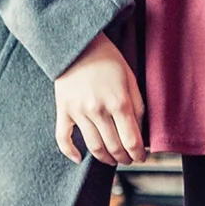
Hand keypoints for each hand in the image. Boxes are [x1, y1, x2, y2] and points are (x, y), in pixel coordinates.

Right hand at [51, 34, 145, 165]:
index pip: (131, 141)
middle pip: (114, 147)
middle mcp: (98, 110)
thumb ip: (137, 107)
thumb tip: (140, 133)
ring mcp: (78, 112)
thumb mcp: (130, 80)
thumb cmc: (108, 61)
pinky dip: (70, 152)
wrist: (77, 45)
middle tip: (129, 159)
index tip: (141, 158)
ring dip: (105, 159)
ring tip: (112, 159)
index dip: (138, 154)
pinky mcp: (62, 110)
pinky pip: (63, 138)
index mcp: (119, 103)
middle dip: (124, 158)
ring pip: (93, 147)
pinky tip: (79, 159)